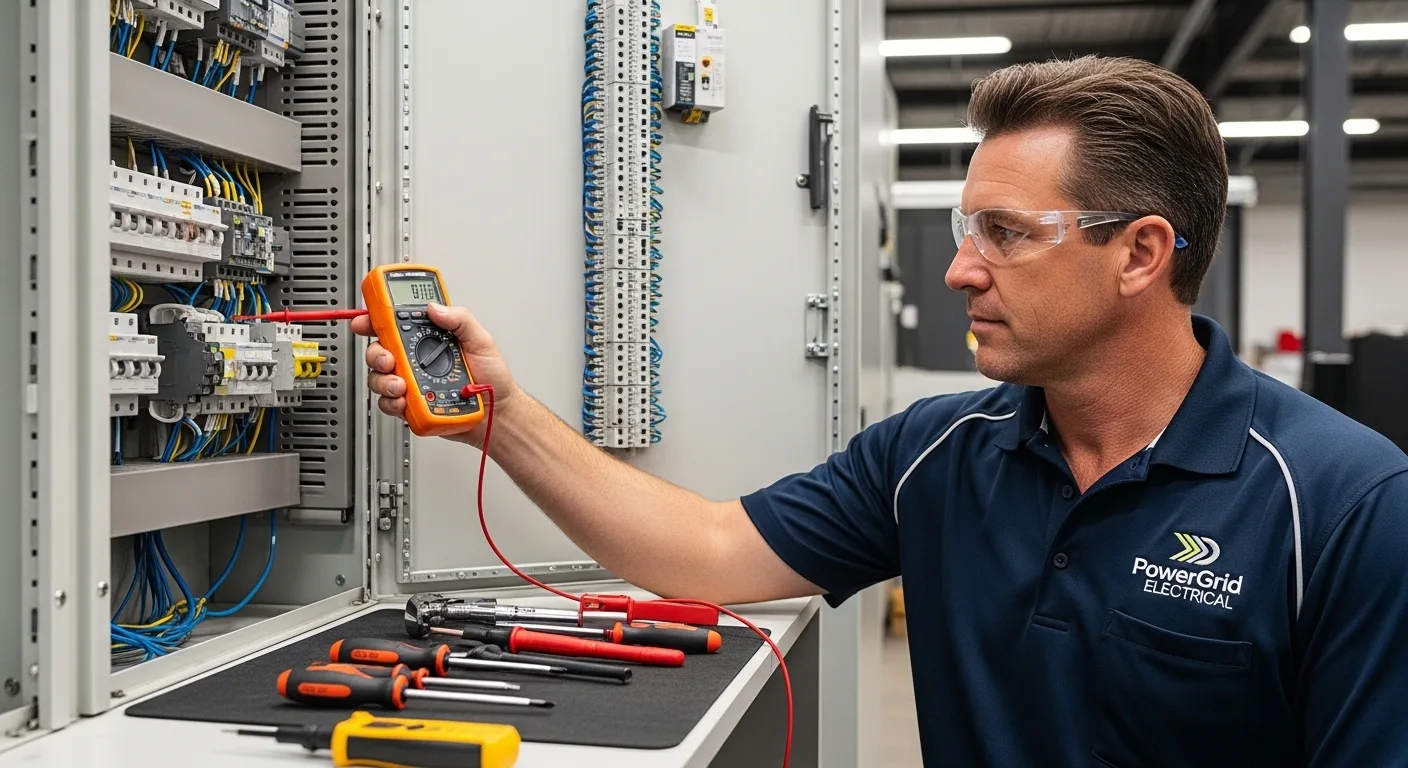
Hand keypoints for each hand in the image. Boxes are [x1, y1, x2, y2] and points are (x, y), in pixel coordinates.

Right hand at [351, 303, 520, 444]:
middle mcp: (415, 358)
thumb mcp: (481, 340)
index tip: (365, 320)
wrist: (495, 413)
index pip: (395, 323)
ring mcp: (411, 381)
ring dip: (383, 380)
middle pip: (379, 350)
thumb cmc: (492, 378)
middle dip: (376, 354)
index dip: (374, 319)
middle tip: (389, 360)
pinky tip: (404, 400)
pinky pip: (388, 402)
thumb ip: (460, 319)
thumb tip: (435, 307)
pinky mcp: (410, 404)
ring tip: (401, 385)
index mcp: (429, 338)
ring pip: (379, 377)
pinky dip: (391, 402)